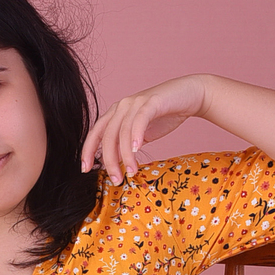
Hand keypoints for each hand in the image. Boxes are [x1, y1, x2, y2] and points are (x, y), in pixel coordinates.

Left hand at [82, 75, 208, 183]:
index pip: (96, 133)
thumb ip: (126, 146)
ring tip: (131, 172)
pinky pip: (139, 120)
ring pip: (123, 131)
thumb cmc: (164, 116)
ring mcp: (135, 102)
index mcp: (115, 113)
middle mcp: (121, 106)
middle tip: (116, 179)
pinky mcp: (151, 102)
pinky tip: (137, 150)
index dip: (88, 151)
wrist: (188, 96)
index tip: (85, 169)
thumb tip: (115, 164)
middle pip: (107, 136)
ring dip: (126, 155)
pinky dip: (136, 136)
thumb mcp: (140, 135)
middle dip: (109, 161)